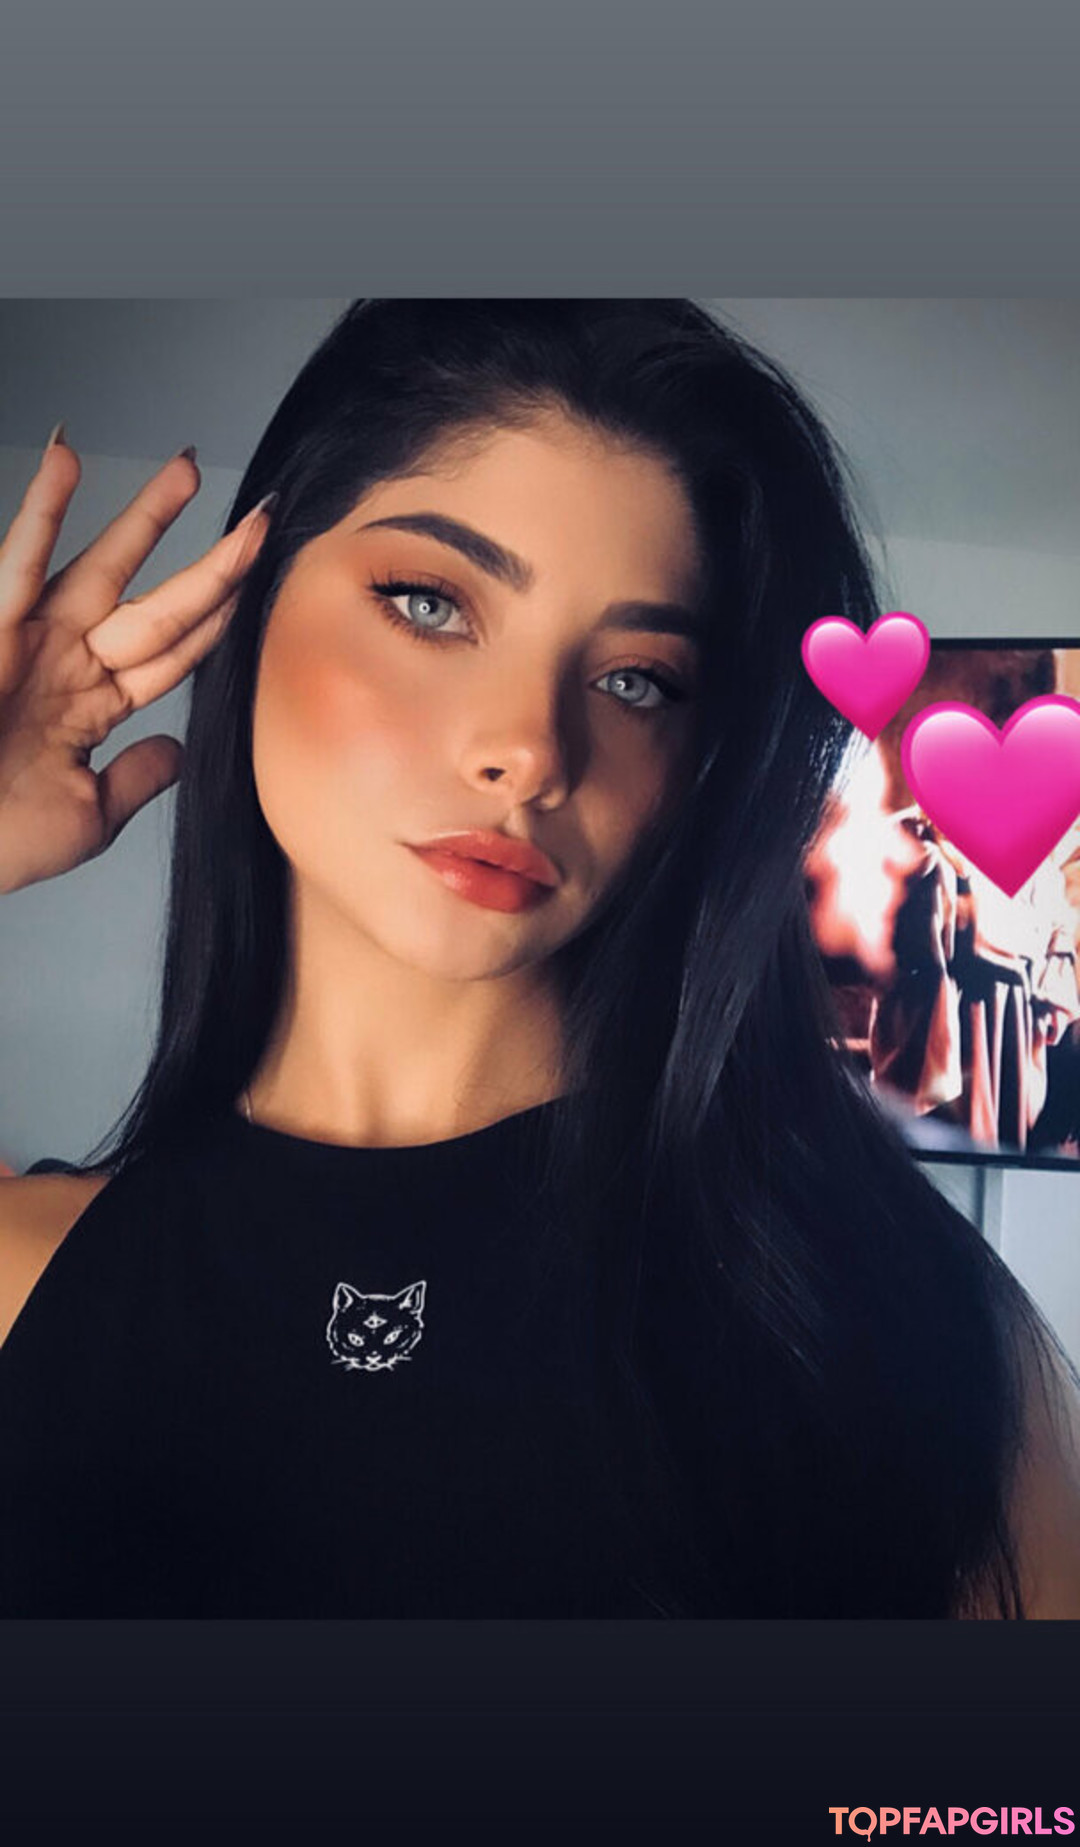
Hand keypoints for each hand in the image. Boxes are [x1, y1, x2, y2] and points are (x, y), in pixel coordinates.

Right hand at [0, 429, 271, 894]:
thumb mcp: (89, 814)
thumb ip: (136, 777)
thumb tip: (178, 752)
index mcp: (92, 704)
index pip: (174, 652)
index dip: (219, 618)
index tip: (261, 582)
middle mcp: (68, 662)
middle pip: (157, 601)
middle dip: (209, 560)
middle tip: (259, 516)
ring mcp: (31, 641)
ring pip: (103, 567)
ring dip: (146, 518)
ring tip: (189, 467)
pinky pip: (20, 563)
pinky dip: (42, 510)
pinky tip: (66, 458)